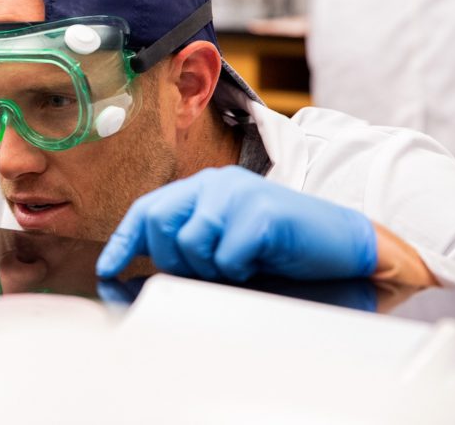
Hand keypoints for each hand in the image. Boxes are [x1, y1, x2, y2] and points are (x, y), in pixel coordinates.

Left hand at [96, 166, 376, 281]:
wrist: (347, 248)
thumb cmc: (284, 250)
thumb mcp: (227, 244)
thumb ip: (189, 246)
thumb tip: (140, 268)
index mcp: (203, 188)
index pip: (148, 210)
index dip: (124, 241)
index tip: (107, 270)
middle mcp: (215, 183)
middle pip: (159, 223)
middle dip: (172, 259)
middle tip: (205, 272)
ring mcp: (238, 193)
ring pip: (189, 243)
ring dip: (211, 268)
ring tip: (241, 264)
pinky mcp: (261, 211)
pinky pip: (226, 256)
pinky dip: (240, 270)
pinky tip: (261, 261)